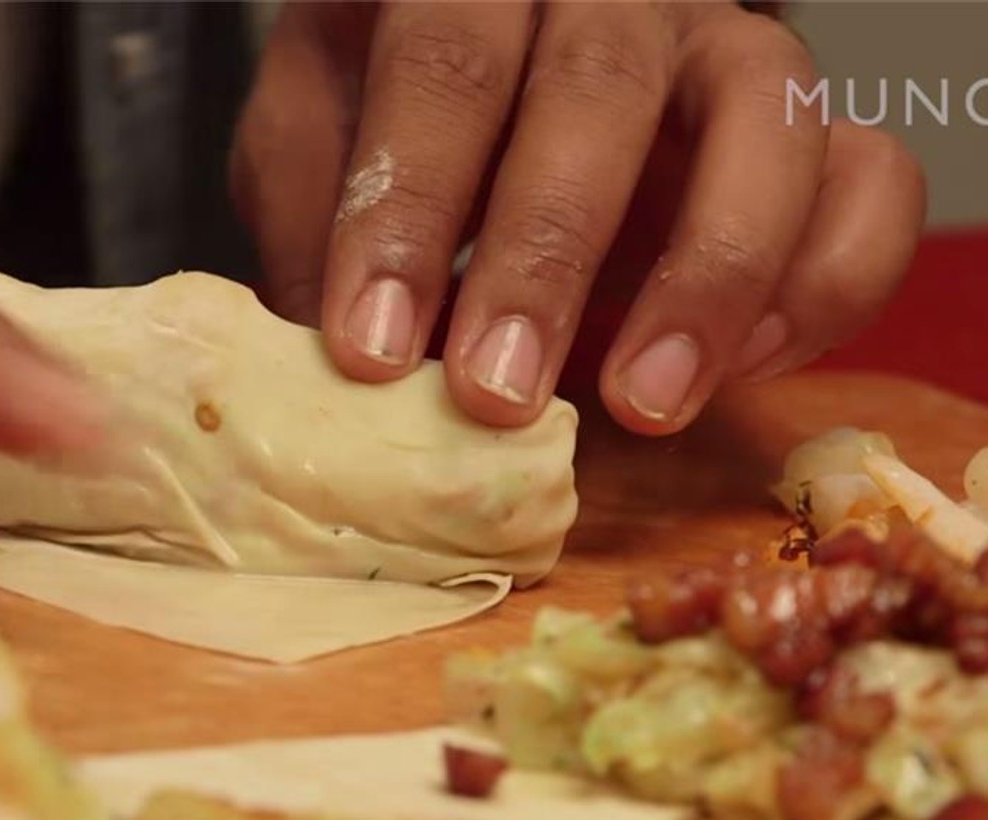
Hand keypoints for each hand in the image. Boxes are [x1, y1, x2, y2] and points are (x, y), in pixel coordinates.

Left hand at [232, 1, 925, 434]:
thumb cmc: (402, 109)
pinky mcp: (809, 134)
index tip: (371, 348)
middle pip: (602, 89)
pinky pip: (872, 186)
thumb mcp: (317, 134)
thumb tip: (316, 353)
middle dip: (544, 258)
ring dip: (710, 277)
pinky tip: (736, 370)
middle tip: (495, 396)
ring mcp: (727, 54)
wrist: (506, 80)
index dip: (409, 207)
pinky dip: (820, 286)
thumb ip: (308, 208)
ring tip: (644, 404)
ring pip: (772, 119)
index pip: (446, 62)